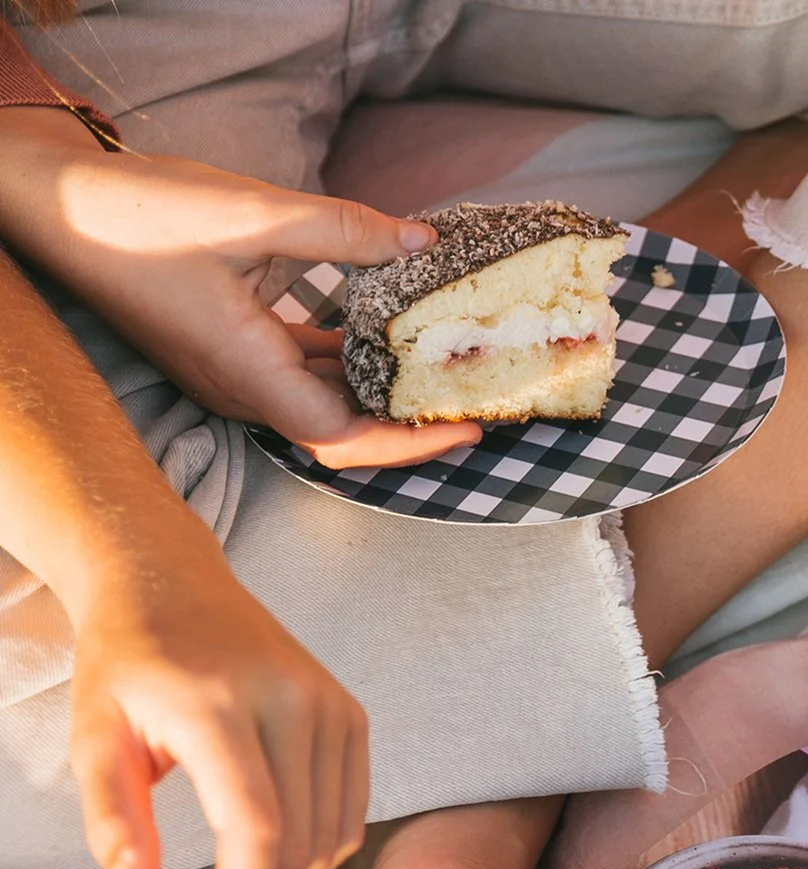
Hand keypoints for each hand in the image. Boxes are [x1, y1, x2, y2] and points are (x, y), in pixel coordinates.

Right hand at [0, 109, 480, 468]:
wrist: (54, 203)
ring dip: (377, 392)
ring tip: (440, 372)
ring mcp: (232, 372)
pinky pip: (298, 368)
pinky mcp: (228, 348)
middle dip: (406, 426)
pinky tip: (383, 333)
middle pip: (340, 430)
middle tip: (470, 403)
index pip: (342, 437)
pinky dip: (344, 359)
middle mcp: (240, 388)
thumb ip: (343, 230)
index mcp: (245, 372)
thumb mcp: (250, 213)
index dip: (407, 444)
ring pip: (321, 400)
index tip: (464, 431)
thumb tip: (420, 243)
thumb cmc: (134, 214)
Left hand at [69, 521, 368, 868]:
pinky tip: (257, 867)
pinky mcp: (352, 718)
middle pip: (292, 848)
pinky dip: (308, 861)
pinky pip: (347, 819)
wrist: (173, 581)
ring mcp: (332, 707)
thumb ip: (111, 821)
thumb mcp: (92, 737)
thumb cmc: (126, 663)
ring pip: (325, 843)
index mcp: (216, 703)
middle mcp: (290, 700)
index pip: (255, 828)